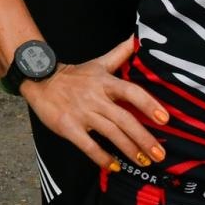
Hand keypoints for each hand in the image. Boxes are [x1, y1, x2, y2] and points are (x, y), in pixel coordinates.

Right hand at [21, 37, 170, 171]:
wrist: (39, 80)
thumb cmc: (74, 75)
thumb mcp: (98, 62)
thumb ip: (120, 53)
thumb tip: (137, 39)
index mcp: (104, 82)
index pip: (131, 92)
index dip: (149, 104)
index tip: (165, 119)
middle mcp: (95, 97)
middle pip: (124, 119)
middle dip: (144, 139)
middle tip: (160, 155)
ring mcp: (81, 113)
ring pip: (110, 133)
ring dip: (129, 150)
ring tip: (144, 162)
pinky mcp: (68, 126)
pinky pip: (88, 145)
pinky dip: (102, 157)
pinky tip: (114, 166)